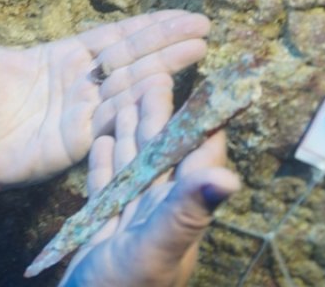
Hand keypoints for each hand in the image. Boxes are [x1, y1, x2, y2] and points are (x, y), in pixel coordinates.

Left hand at [0, 0, 210, 193]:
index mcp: (65, 57)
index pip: (113, 37)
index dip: (147, 26)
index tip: (182, 14)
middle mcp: (82, 82)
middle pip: (130, 57)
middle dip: (166, 42)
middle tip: (202, 27)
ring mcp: (83, 110)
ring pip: (128, 85)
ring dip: (161, 68)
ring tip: (195, 50)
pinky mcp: (79, 139)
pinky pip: (112, 119)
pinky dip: (136, 105)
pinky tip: (163, 90)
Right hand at [60, 85, 239, 286]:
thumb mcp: (155, 249)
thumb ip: (186, 212)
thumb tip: (227, 176)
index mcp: (178, 212)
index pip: (197, 155)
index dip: (199, 119)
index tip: (201, 84)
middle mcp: (159, 212)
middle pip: (163, 154)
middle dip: (159, 116)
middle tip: (153, 76)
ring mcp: (131, 220)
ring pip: (133, 165)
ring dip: (128, 131)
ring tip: (124, 99)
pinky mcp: (104, 230)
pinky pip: (106, 188)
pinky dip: (102, 163)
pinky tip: (97, 143)